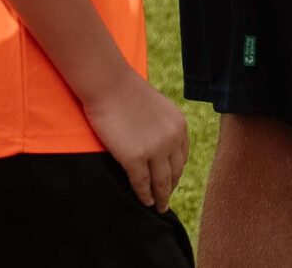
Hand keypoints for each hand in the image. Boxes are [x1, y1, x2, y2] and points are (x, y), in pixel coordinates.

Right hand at [85, 69, 188, 211]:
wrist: (109, 85)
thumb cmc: (127, 91)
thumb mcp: (158, 107)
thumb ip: (163, 127)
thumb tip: (160, 147)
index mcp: (180, 125)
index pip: (182, 157)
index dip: (177, 172)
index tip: (172, 181)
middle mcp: (172, 139)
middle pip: (175, 172)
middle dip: (171, 188)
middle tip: (166, 200)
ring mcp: (154, 150)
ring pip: (161, 182)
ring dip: (160, 197)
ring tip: (158, 206)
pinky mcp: (134, 158)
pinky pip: (141, 183)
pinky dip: (144, 195)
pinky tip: (144, 201)